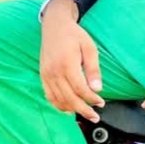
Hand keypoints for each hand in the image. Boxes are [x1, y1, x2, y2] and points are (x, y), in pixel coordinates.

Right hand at [40, 0, 103, 122]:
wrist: (54, 26)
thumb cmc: (74, 36)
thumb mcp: (89, 48)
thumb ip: (93, 69)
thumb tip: (97, 89)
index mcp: (67, 64)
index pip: (80, 89)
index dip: (91, 99)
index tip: (101, 103)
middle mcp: (54, 72)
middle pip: (69, 98)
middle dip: (84, 110)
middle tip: (95, 116)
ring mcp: (46, 75)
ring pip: (59, 100)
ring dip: (72, 110)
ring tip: (85, 114)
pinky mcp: (43, 76)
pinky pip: (49, 96)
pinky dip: (59, 105)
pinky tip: (69, 109)